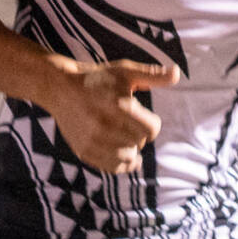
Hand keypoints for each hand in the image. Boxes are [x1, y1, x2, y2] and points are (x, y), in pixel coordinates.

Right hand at [42, 57, 177, 175]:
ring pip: (127, 157)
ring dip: (131, 149)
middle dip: (139, 134)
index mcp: (119, 105)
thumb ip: (152, 75)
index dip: (151, 123)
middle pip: (139, 142)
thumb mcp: (124, 71)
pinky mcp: (83, 150)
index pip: (151, 129)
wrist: (60, 88)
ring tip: (124, 137)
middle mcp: (104, 125)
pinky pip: (111, 167)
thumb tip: (177, 73)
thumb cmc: (97, 78)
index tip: (143, 116)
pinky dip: (121, 164)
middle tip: (128, 123)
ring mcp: (92, 140)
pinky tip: (125, 156)